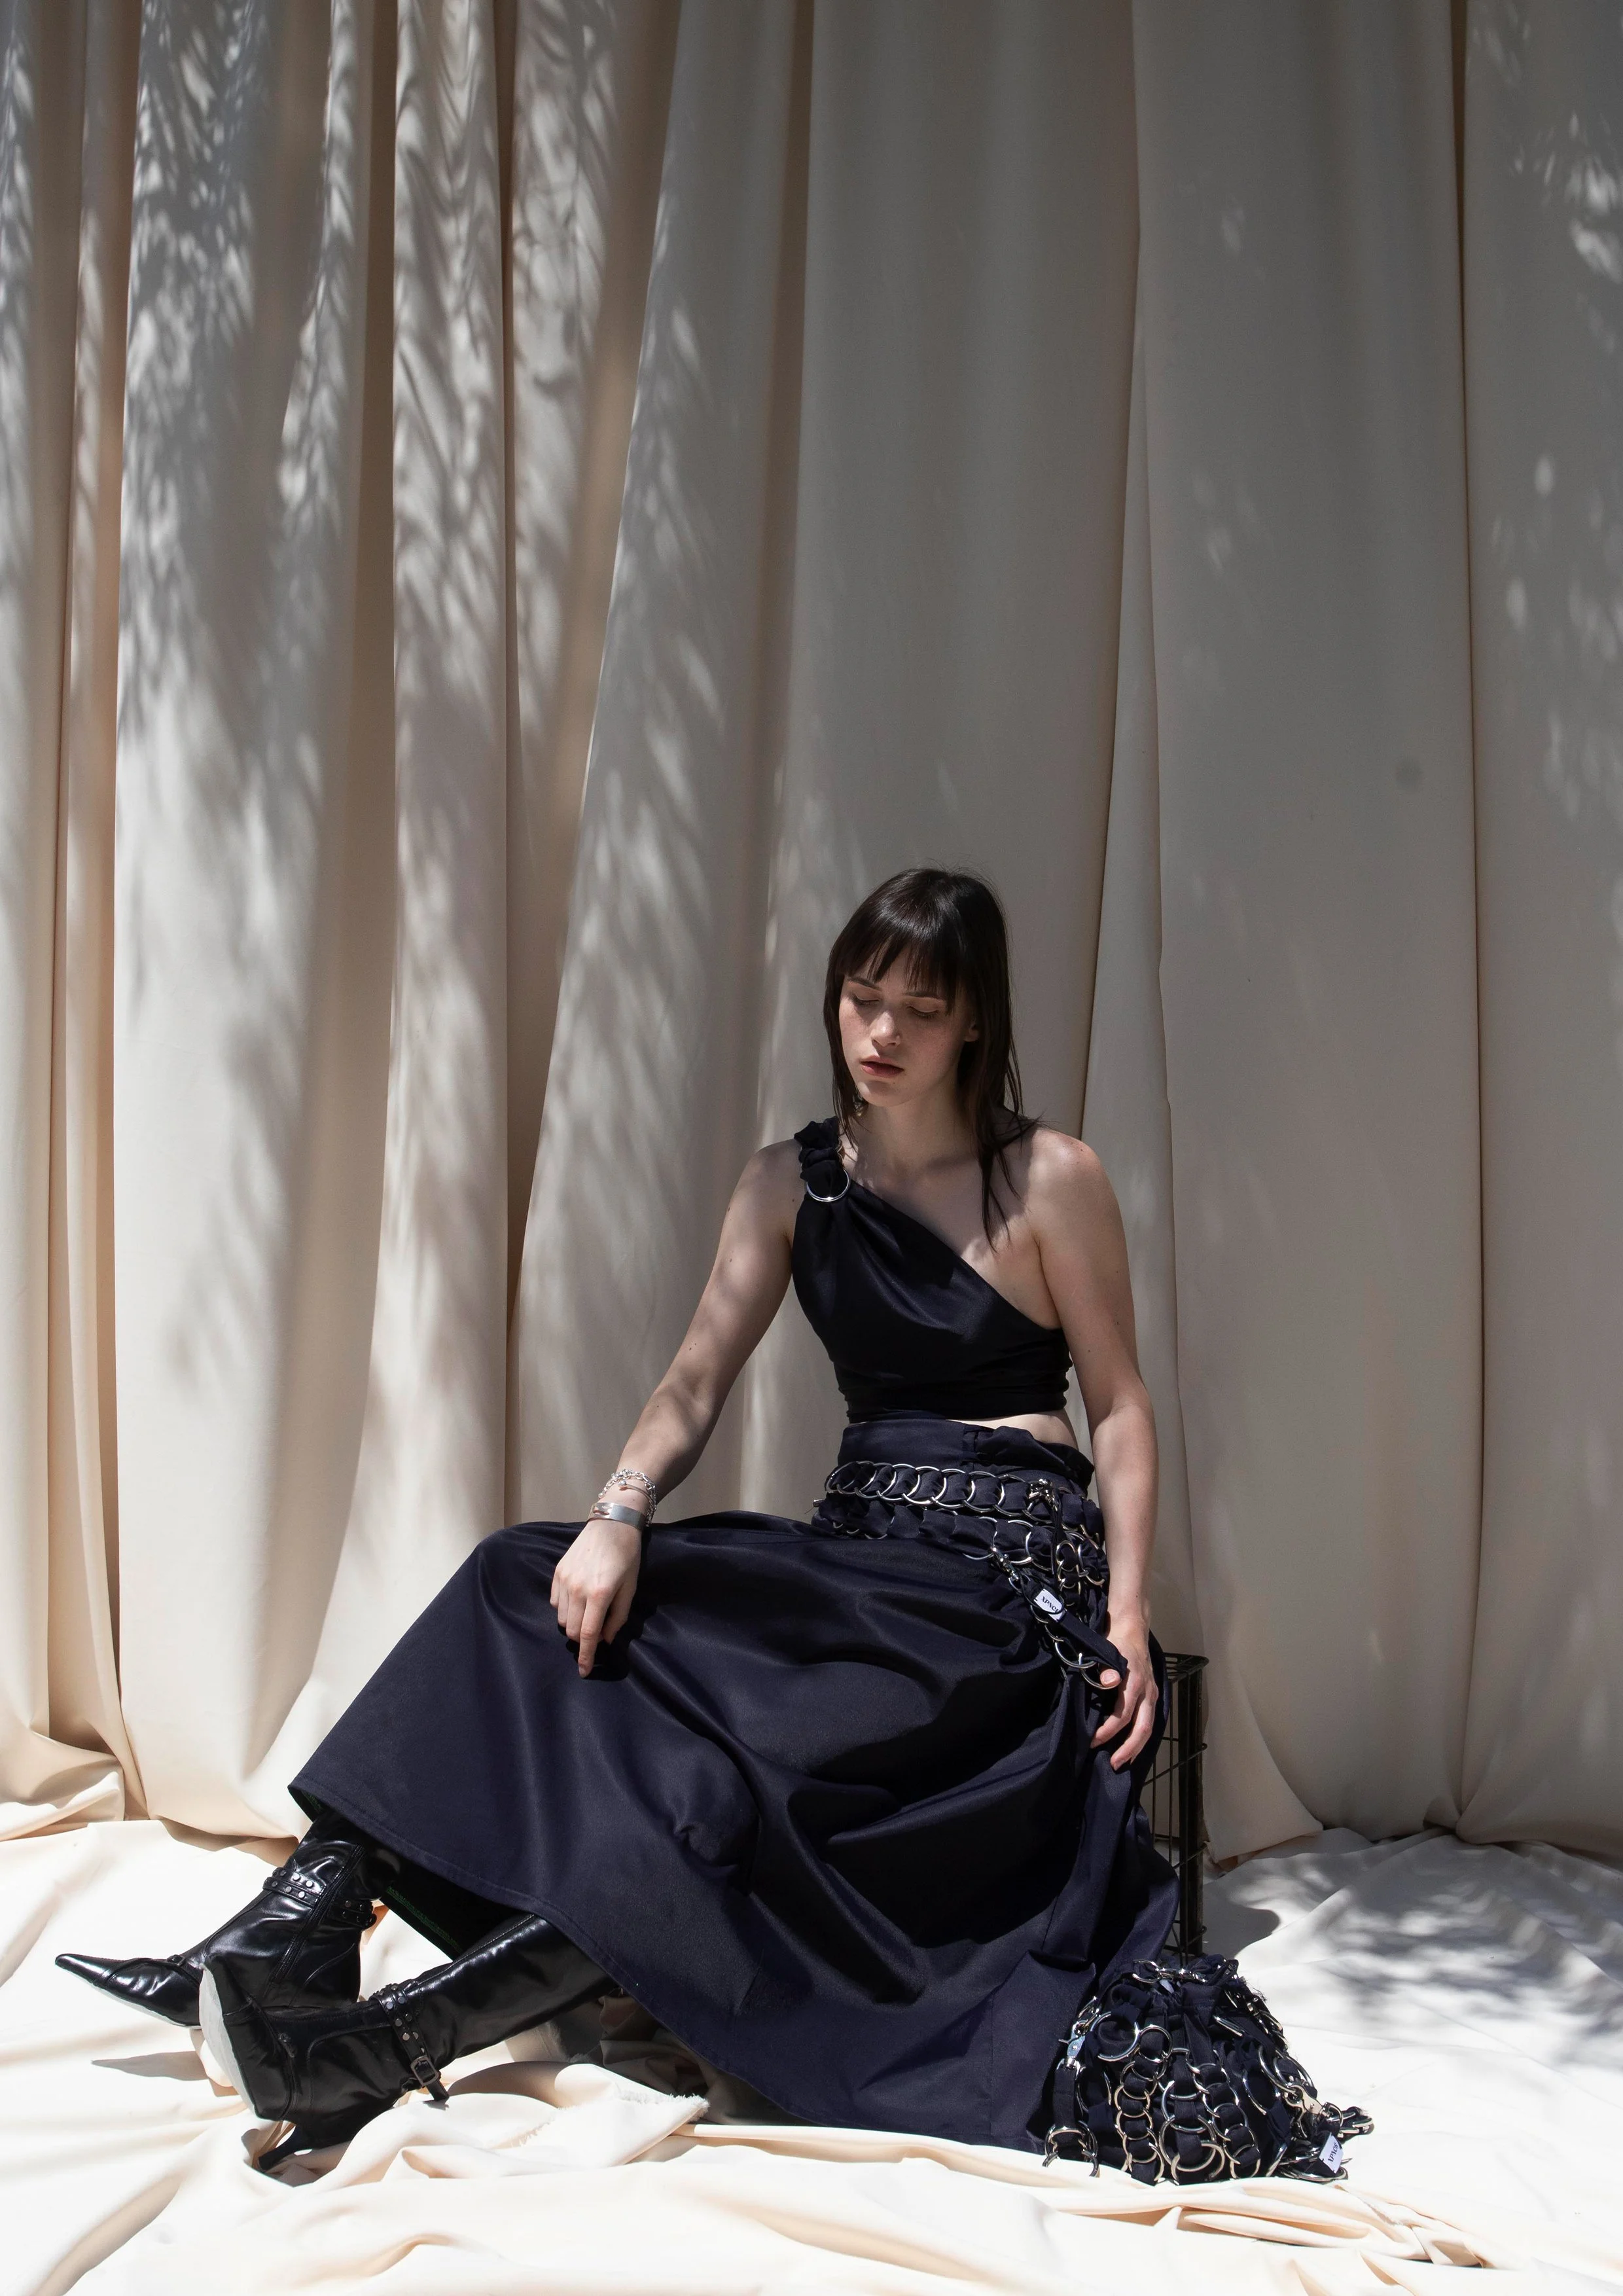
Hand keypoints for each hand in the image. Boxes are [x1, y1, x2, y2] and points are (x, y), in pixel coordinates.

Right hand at [550, 1516, 642, 1677]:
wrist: (612, 1524)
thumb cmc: (627, 1556)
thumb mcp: (630, 1588)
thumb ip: (618, 1617)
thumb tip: (606, 1639)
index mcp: (599, 1594)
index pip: (587, 1634)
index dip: (585, 1656)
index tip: (584, 1671)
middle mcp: (577, 1588)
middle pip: (571, 1630)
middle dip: (582, 1640)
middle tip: (597, 1631)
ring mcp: (564, 1580)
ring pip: (561, 1619)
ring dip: (573, 1624)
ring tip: (589, 1613)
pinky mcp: (557, 1573)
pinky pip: (555, 1603)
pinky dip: (565, 1609)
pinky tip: (578, 1600)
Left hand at [1091, 1611, 1157, 1770]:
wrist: (1132, 1628)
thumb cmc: (1115, 1641)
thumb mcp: (1106, 1650)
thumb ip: (1105, 1667)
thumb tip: (1110, 1682)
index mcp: (1135, 1682)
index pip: (1123, 1715)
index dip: (1108, 1731)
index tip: (1092, 1741)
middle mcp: (1148, 1691)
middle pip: (1142, 1728)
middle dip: (1128, 1749)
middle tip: (1113, 1764)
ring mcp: (1152, 1694)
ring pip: (1149, 1727)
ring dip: (1136, 1747)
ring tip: (1122, 1762)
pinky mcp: (1152, 1695)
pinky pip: (1149, 1721)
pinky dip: (1140, 1737)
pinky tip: (1131, 1748)